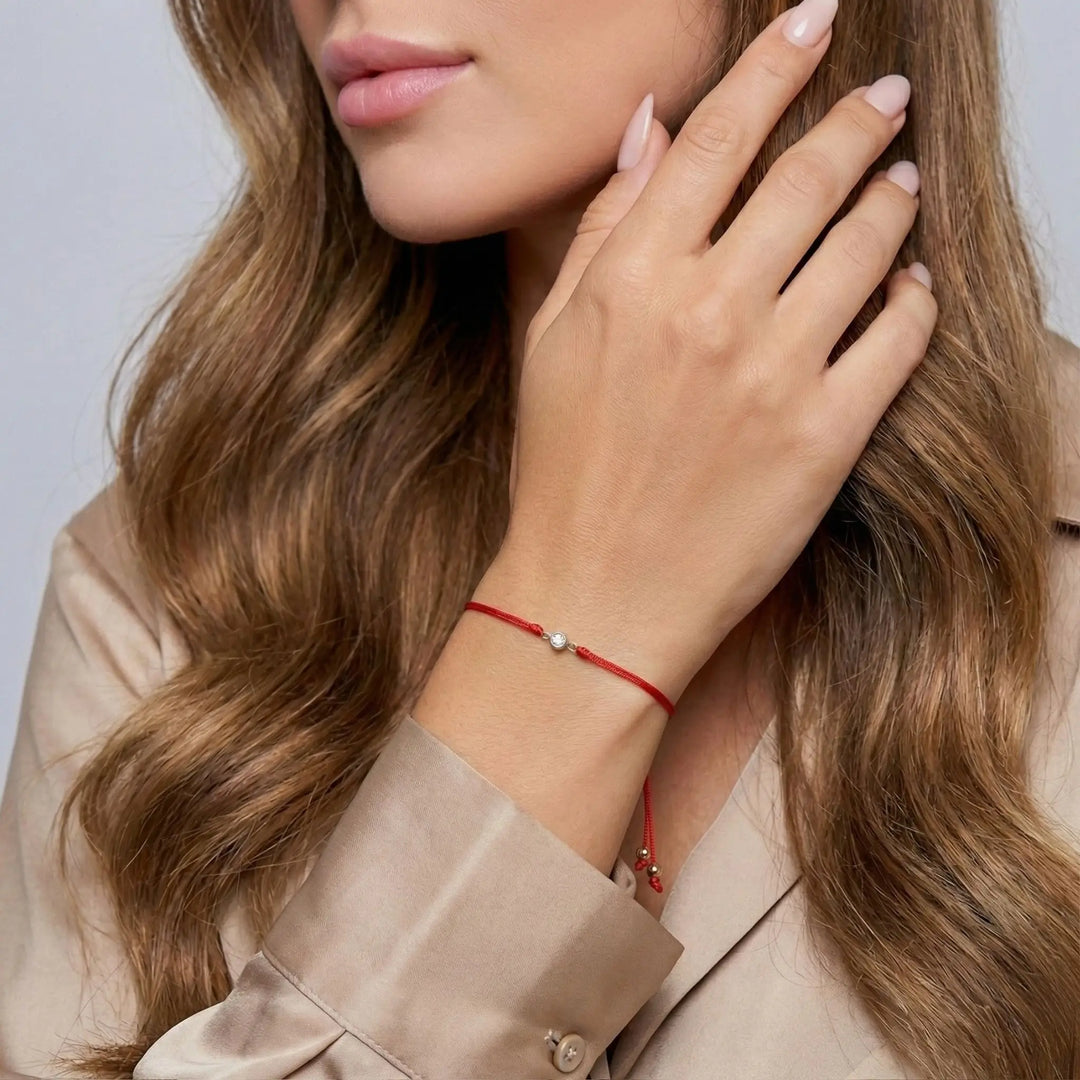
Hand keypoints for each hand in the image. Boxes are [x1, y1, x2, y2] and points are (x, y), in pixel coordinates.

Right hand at [501, 4, 937, 696]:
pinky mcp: (827, 436)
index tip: (810, 23)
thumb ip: (605, 226)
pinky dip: (915, 298)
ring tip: (901, 181)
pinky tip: (910, 285)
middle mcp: (710, 311)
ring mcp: (775, 374)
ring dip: (893, 198)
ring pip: (868, 244)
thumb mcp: (552, 337)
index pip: (719, 137)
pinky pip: (899, 337)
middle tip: (883, 96)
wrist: (596, 593)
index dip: (773, 66)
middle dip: (857, 116)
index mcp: (634, 279)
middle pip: (809, 175)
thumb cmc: (564, 470)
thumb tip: (652, 129)